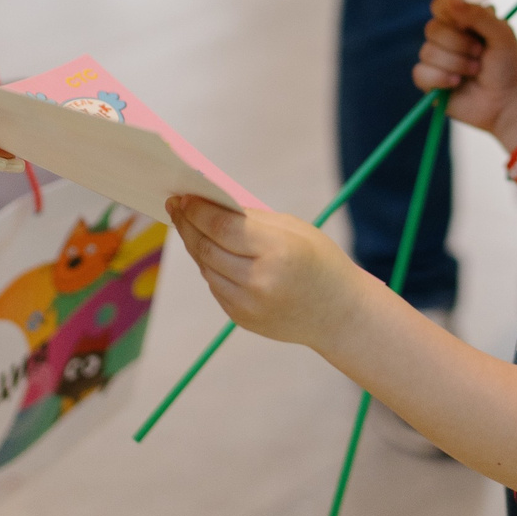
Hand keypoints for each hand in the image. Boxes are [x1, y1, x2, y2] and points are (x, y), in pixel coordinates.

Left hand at [167, 196, 364, 348]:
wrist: (340, 315)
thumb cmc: (321, 263)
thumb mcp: (295, 230)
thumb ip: (252, 219)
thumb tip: (211, 205)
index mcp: (277, 251)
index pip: (221, 227)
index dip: (197, 210)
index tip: (183, 196)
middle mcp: (259, 281)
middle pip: (206, 248)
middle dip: (187, 224)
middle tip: (175, 206)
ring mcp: (248, 305)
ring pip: (206, 268)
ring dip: (194, 244)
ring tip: (188, 225)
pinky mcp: (243, 319)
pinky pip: (216, 286)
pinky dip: (210, 266)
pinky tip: (209, 251)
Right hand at [417, 0, 516, 150]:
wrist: (509, 102)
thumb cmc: (509, 66)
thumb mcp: (502, 34)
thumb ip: (478, 15)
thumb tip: (451, 0)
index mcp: (462, 21)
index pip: (440, 5)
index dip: (449, 13)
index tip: (466, 25)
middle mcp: (446, 38)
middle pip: (432, 28)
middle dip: (458, 43)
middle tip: (480, 52)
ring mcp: (437, 60)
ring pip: (427, 52)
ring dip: (456, 63)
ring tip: (475, 71)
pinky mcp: (430, 82)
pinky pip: (420, 73)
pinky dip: (441, 79)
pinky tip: (457, 84)